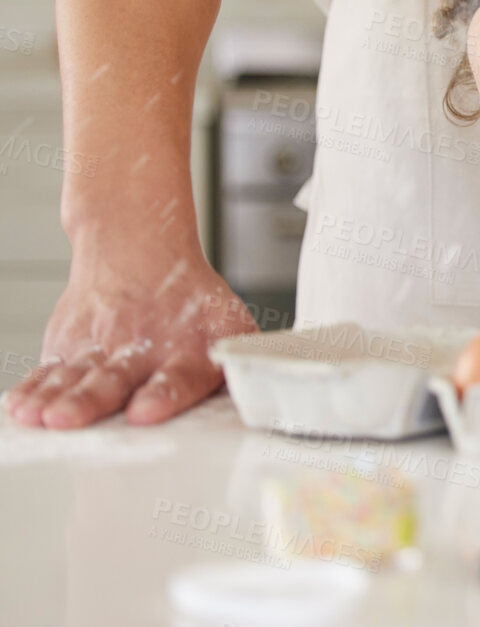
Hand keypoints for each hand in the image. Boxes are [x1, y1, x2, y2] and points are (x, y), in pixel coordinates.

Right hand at [5, 246, 256, 427]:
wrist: (138, 248)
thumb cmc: (187, 302)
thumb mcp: (228, 325)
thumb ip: (242, 365)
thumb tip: (269, 403)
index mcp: (187, 350)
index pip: (180, 376)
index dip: (163, 395)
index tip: (144, 412)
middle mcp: (141, 351)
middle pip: (116, 379)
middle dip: (93, 401)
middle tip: (72, 418)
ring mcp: (100, 349)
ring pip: (77, 376)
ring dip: (59, 397)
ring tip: (46, 416)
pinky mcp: (66, 348)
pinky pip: (48, 370)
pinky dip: (32, 388)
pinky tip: (21, 406)